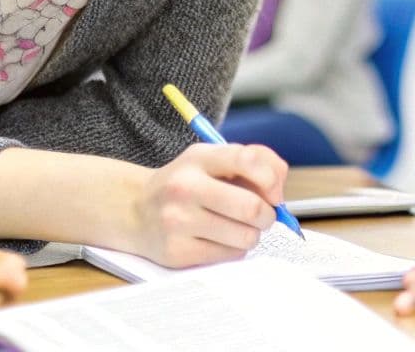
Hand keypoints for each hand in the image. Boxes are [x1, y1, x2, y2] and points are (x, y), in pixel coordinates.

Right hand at [121, 143, 288, 267]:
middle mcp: (185, 188)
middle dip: (267, 215)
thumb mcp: (211, 161)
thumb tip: (279, 190)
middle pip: (251, 208)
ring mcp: (178, 222)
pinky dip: (234, 249)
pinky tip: (219, 239)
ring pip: (245, 236)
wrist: (135, 210)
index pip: (247, 159)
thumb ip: (252, 162)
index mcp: (198, 158)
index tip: (274, 192)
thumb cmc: (186, 183)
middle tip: (261, 216)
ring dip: (251, 234)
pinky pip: (229, 256)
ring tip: (237, 227)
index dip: (272, 179)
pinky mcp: (177, 252)